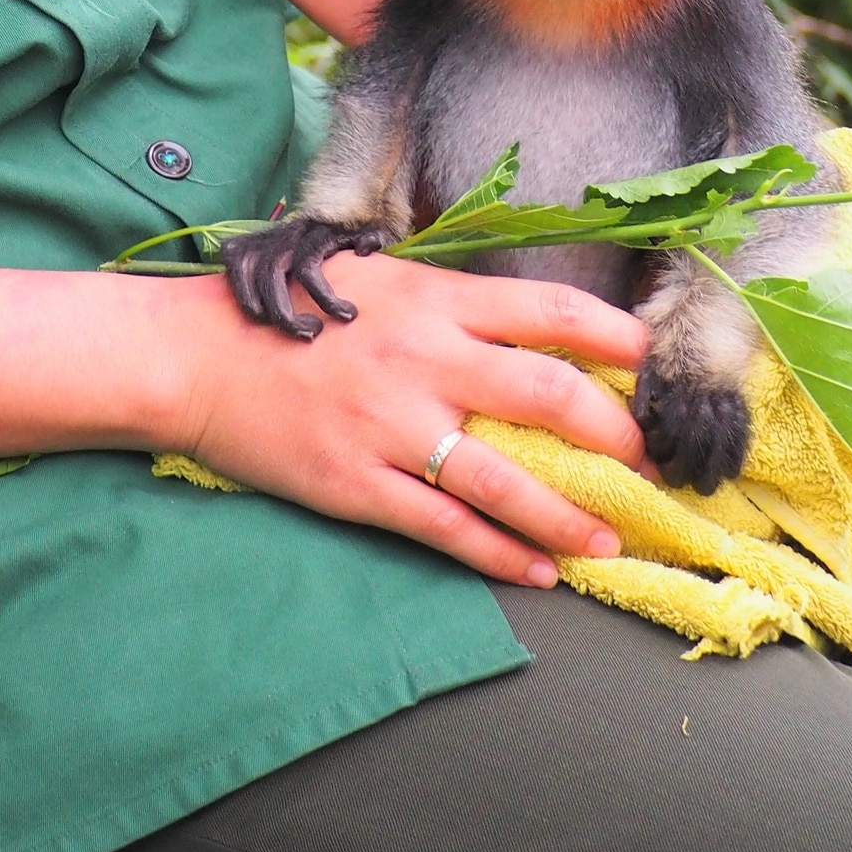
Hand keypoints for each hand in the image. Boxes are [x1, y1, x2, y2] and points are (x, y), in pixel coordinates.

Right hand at [171, 252, 649, 586]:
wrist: (198, 358)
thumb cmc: (289, 311)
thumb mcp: (374, 279)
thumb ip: (445, 302)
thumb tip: (521, 328)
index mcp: (430, 300)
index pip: (547, 311)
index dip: (614, 336)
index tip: (653, 360)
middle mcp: (423, 360)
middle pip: (548, 395)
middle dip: (613, 433)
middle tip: (647, 459)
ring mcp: (393, 427)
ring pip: (507, 480)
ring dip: (572, 516)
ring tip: (609, 540)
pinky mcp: (362, 485)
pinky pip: (449, 529)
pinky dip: (504, 555)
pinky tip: (540, 572)